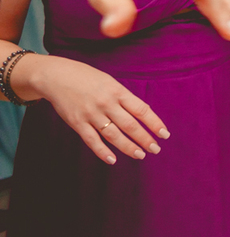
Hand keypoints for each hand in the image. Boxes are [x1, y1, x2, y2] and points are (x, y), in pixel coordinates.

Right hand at [26, 55, 168, 163]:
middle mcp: (106, 103)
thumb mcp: (110, 82)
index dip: (154, 123)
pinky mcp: (77, 123)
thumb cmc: (88, 78)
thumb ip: (124, 98)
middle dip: (145, 139)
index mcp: (118, 91)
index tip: (165, 134)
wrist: (58, 76)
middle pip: (130, 125)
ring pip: (113, 135)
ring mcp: (91, 114)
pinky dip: (102, 151)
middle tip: (156, 149)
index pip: (141, 110)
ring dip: (128, 147)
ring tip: (140, 155)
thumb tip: (141, 114)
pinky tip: (112, 160)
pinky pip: (92, 140)